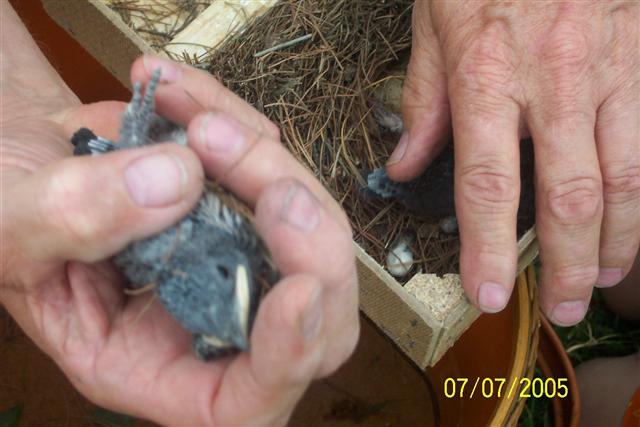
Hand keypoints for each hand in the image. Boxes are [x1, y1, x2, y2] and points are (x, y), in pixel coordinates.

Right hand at [1, 5, 358, 423]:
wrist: (15, 159)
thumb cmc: (0, 211)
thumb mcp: (6, 226)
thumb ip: (74, 217)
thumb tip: (176, 183)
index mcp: (151, 362)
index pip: (249, 399)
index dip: (290, 357)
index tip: (298, 291)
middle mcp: (208, 317)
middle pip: (317, 313)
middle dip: (310, 247)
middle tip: (269, 184)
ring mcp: (233, 255)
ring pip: (308, 229)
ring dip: (267, 164)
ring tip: (193, 119)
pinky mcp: (239, 199)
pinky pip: (273, 164)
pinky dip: (237, 121)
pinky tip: (178, 92)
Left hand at [389, 1, 638, 325]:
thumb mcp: (434, 23)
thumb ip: (423, 101)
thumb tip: (406, 165)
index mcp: (487, 75)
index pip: (488, 184)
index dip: (489, 247)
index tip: (488, 293)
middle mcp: (553, 81)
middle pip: (569, 196)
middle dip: (570, 263)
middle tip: (564, 304)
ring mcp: (610, 68)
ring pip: (626, 175)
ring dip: (619, 238)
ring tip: (605, 276)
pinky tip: (634, 218)